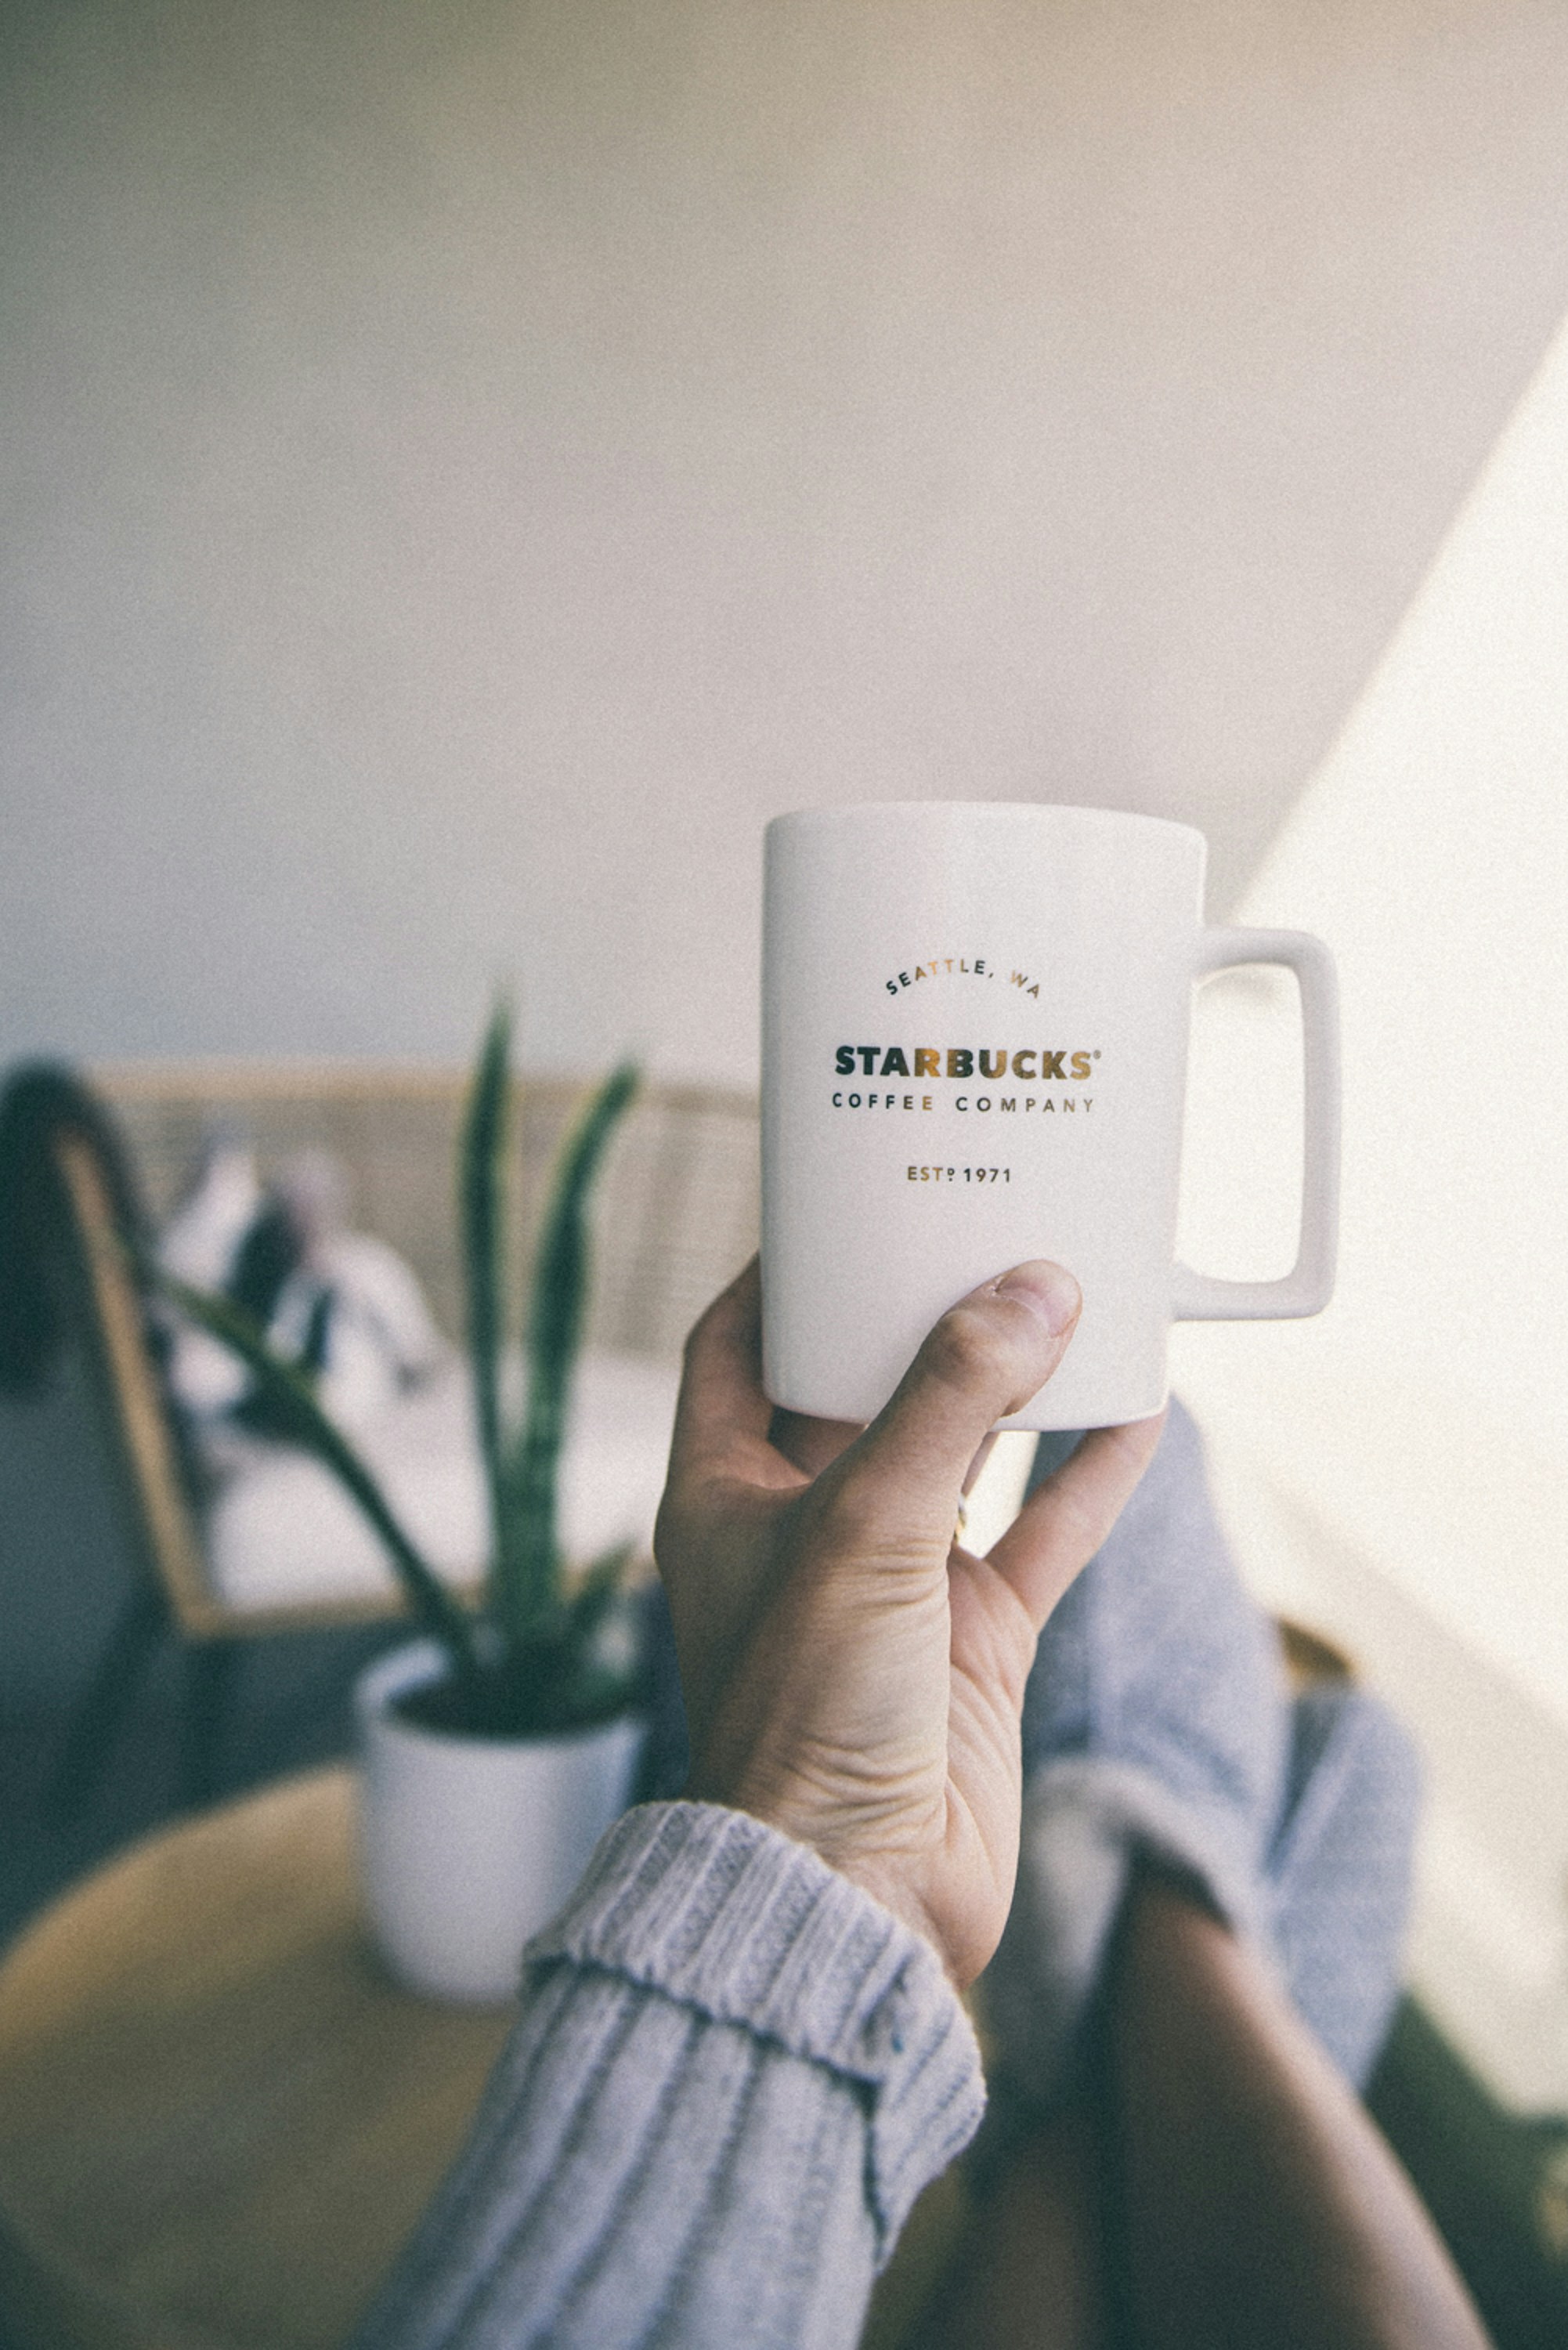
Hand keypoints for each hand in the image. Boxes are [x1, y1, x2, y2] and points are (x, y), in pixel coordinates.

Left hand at [653, 1258, 1163, 1985]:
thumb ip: (951, 1402)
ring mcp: (896, 1584)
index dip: (784, 1273)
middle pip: (863, 1385)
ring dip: (1016, 1384)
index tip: (850, 1204)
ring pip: (965, 1451)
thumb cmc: (805, 1716)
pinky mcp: (973, 1642)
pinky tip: (1140, 1411)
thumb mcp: (866, 1527)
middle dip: (920, 1313)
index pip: (737, 1346)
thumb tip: (1036, 1287)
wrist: (856, 1895)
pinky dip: (1088, 1475)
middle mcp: (805, 1527)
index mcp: (725, 1491)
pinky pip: (1042, 1533)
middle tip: (983, 1226)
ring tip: (1072, 1295)